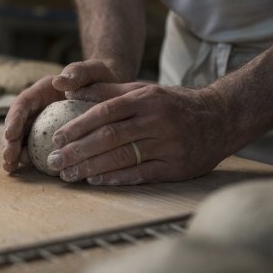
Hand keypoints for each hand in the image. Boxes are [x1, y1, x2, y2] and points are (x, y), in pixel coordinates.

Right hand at [2, 60, 119, 171]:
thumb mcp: (91, 71)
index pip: (23, 103)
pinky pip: (38, 149)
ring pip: (23, 139)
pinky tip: (25, 171)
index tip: (10, 134)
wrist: (109, 90)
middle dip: (9, 141)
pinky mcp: (51, 138)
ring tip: (11, 167)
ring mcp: (43, 124)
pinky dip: (31, 159)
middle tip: (9, 158)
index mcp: (43, 91)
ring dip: (15, 153)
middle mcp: (39, 108)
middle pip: (17, 124)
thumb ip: (77, 72)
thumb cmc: (98, 78)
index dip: (14, 118)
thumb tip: (59, 80)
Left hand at [46, 84, 229, 184]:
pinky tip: (95, 182)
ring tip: (68, 175)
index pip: (105, 112)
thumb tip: (70, 92)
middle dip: (78, 151)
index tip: (57, 139)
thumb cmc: (172, 104)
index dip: (78, 126)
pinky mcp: (176, 166)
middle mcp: (156, 120)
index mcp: (145, 99)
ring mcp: (168, 144)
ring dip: (91, 168)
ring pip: (123, 158)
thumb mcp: (143, 90)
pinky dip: (116, 178)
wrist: (219, 118)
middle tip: (54, 162)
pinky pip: (141, 174)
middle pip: (110, 137)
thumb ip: (107, 91)